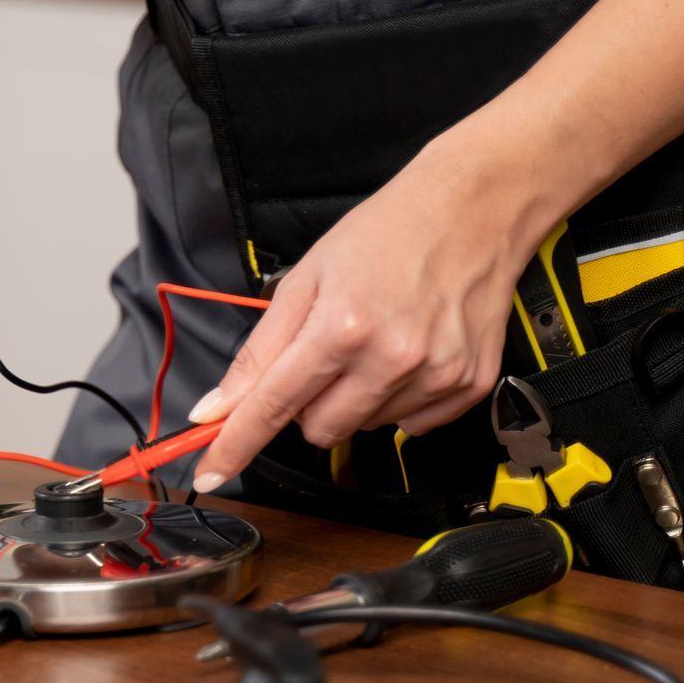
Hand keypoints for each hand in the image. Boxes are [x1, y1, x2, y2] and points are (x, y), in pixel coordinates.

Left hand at [187, 136, 547, 492]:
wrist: (473, 209)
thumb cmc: (387, 233)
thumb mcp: (305, 278)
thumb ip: (259, 349)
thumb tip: (219, 405)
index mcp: (342, 328)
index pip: (273, 406)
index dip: (235, 445)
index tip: (210, 474)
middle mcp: (392, 358)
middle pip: (319, 430)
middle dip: (306, 404)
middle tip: (321, 356)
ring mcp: (436, 375)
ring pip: (364, 429)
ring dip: (354, 399)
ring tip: (372, 342)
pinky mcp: (469, 385)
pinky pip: (412, 425)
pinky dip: (398, 400)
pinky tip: (405, 355)